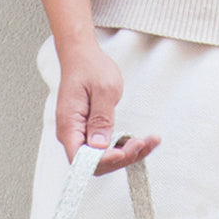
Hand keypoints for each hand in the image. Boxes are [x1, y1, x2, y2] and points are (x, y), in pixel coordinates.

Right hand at [55, 39, 159, 173]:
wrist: (83, 56)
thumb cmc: (90, 67)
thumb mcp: (103, 90)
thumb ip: (101, 119)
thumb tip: (99, 146)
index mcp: (69, 125)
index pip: (81, 158)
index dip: (103, 161)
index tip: (123, 153)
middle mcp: (72, 135)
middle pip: (95, 163)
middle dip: (121, 158)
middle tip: (142, 143)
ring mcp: (82, 136)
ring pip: (105, 158)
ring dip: (128, 154)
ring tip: (149, 141)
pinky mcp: (92, 134)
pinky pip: (109, 148)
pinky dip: (127, 147)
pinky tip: (144, 141)